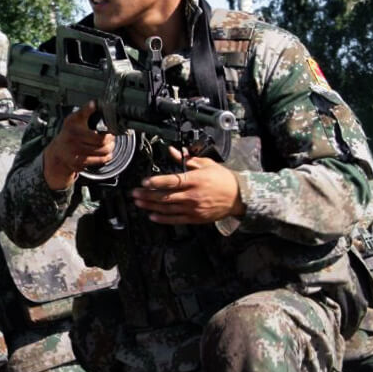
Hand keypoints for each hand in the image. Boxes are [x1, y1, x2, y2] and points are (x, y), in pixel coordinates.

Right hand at [42, 102, 115, 190]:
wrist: (58, 152)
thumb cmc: (69, 133)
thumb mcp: (74, 119)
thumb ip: (85, 110)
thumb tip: (95, 103)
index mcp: (74, 129)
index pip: (98, 137)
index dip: (108, 134)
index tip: (111, 131)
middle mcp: (73, 142)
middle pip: (102, 145)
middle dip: (110, 141)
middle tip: (112, 138)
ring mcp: (75, 154)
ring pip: (102, 153)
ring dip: (109, 149)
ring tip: (109, 145)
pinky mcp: (78, 164)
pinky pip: (98, 161)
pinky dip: (105, 158)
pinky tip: (106, 154)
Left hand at [130, 147, 245, 224]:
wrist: (238, 197)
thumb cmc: (222, 179)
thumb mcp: (206, 164)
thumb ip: (187, 159)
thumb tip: (171, 151)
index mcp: (195, 180)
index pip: (171, 181)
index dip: (156, 182)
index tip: (144, 181)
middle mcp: (192, 195)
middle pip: (165, 196)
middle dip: (147, 195)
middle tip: (134, 193)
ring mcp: (193, 208)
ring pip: (167, 208)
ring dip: (150, 206)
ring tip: (138, 203)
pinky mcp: (195, 218)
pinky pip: (175, 219)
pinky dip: (163, 218)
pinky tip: (152, 216)